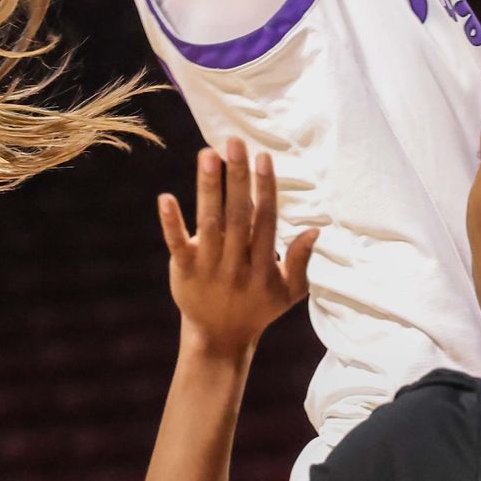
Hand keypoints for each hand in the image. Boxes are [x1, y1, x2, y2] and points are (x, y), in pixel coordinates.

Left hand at [159, 143, 317, 360]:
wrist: (220, 338)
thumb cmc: (259, 307)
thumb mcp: (289, 291)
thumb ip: (301, 261)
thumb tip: (315, 229)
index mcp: (264, 265)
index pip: (265, 220)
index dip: (265, 188)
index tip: (263, 157)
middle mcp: (237, 264)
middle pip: (238, 215)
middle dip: (237, 177)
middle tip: (234, 142)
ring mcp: (209, 267)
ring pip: (209, 222)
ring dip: (208, 187)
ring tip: (207, 154)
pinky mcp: (184, 270)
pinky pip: (177, 244)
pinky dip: (171, 222)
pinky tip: (165, 198)